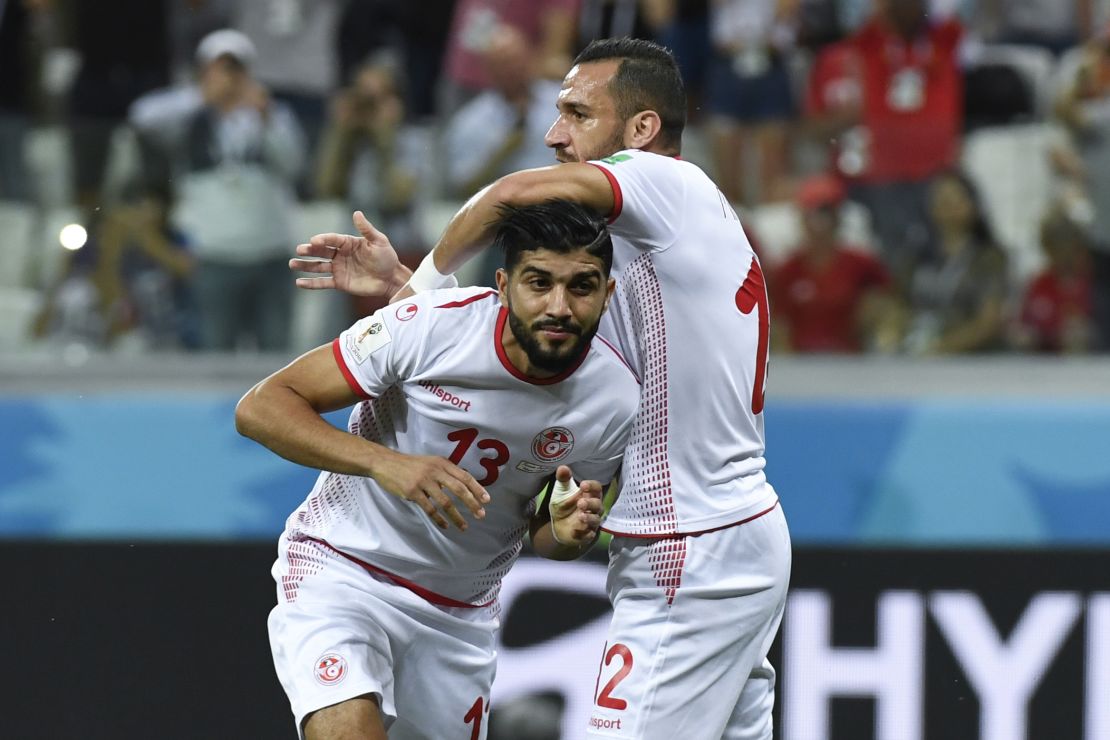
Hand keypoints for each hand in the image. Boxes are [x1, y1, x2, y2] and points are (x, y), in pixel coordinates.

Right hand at [290, 211, 403, 295]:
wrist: (391, 278)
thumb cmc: (387, 257)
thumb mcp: (379, 241)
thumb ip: (366, 229)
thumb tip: (356, 213)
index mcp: (348, 243)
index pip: (332, 240)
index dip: (323, 240)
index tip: (314, 240)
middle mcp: (340, 255)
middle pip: (321, 252)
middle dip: (310, 251)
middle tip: (299, 249)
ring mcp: (339, 269)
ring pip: (318, 267)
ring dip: (305, 265)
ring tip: (292, 264)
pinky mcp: (340, 282)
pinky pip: (323, 282)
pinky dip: (311, 283)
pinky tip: (299, 282)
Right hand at [370, 448, 489, 530]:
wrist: (386, 463)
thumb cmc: (410, 465)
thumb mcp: (431, 463)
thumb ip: (445, 472)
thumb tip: (464, 485)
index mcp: (442, 463)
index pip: (465, 476)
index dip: (477, 489)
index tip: (486, 500)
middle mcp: (435, 471)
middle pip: (459, 489)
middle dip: (472, 503)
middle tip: (481, 515)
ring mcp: (424, 482)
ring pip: (445, 502)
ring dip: (456, 516)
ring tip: (464, 526)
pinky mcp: (413, 492)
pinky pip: (430, 509)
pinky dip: (439, 519)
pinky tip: (445, 525)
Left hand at [549, 465, 602, 546]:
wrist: (558, 526)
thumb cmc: (564, 504)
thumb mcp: (561, 491)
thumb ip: (563, 480)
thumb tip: (562, 467)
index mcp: (589, 495)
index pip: (597, 488)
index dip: (592, 486)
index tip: (582, 485)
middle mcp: (594, 508)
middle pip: (598, 504)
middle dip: (591, 503)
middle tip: (580, 502)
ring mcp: (591, 522)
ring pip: (596, 520)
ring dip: (589, 517)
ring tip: (580, 515)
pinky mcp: (587, 535)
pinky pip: (590, 535)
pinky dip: (585, 533)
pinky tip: (577, 530)